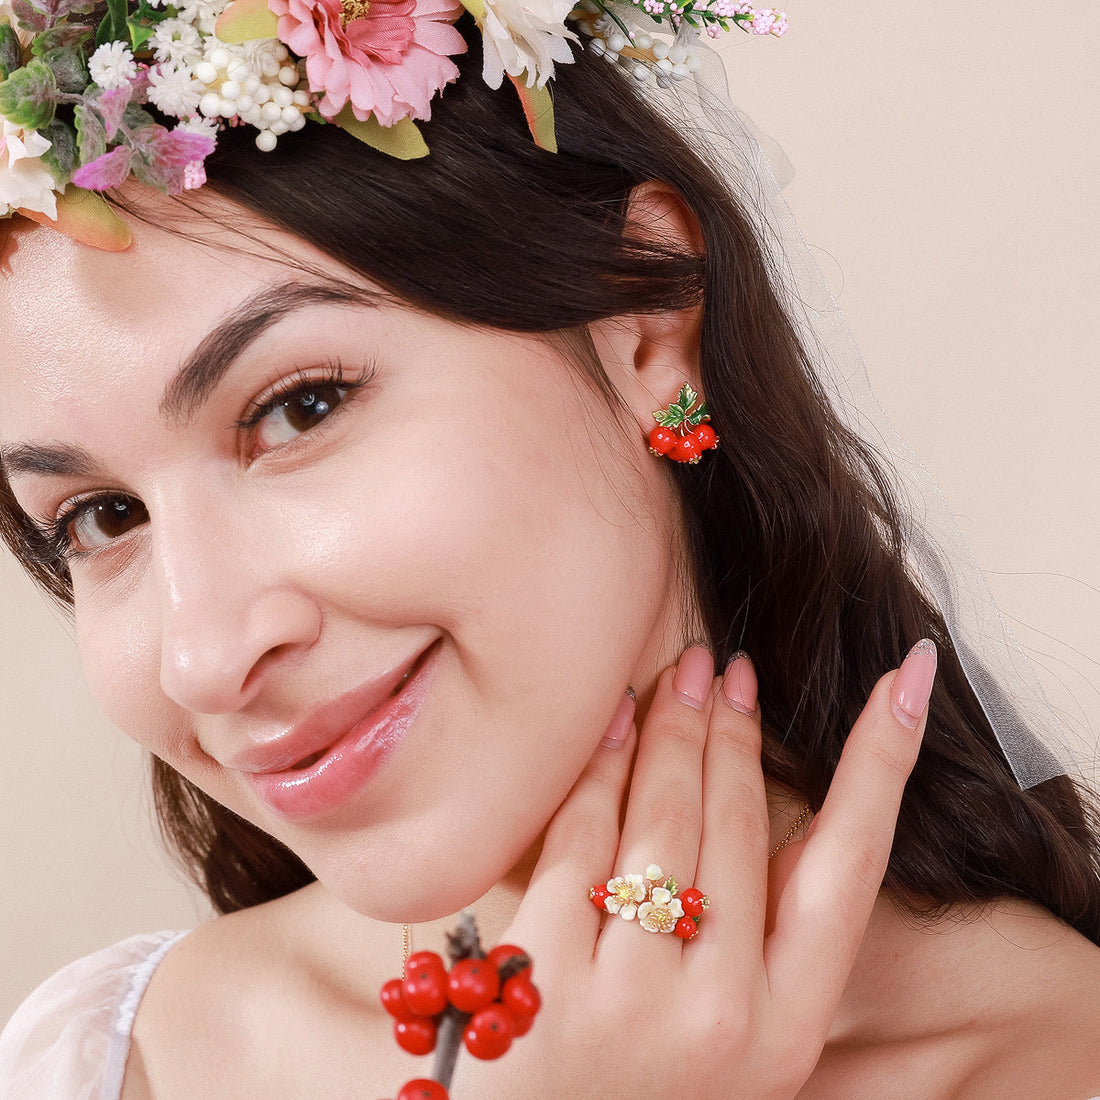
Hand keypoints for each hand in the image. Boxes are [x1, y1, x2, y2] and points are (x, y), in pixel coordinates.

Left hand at [449, 641, 935, 1098]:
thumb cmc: (645, 1082)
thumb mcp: (736, 1034)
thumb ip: (759, 934)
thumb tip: (756, 787)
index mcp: (788, 1026)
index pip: (853, 863)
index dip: (883, 761)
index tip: (907, 678)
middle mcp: (723, 1013)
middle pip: (742, 821)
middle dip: (735, 727)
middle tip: (726, 668)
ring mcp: (632, 997)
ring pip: (666, 815)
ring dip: (673, 728)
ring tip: (678, 677)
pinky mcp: (546, 976)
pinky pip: (583, 835)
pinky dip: (602, 767)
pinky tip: (615, 723)